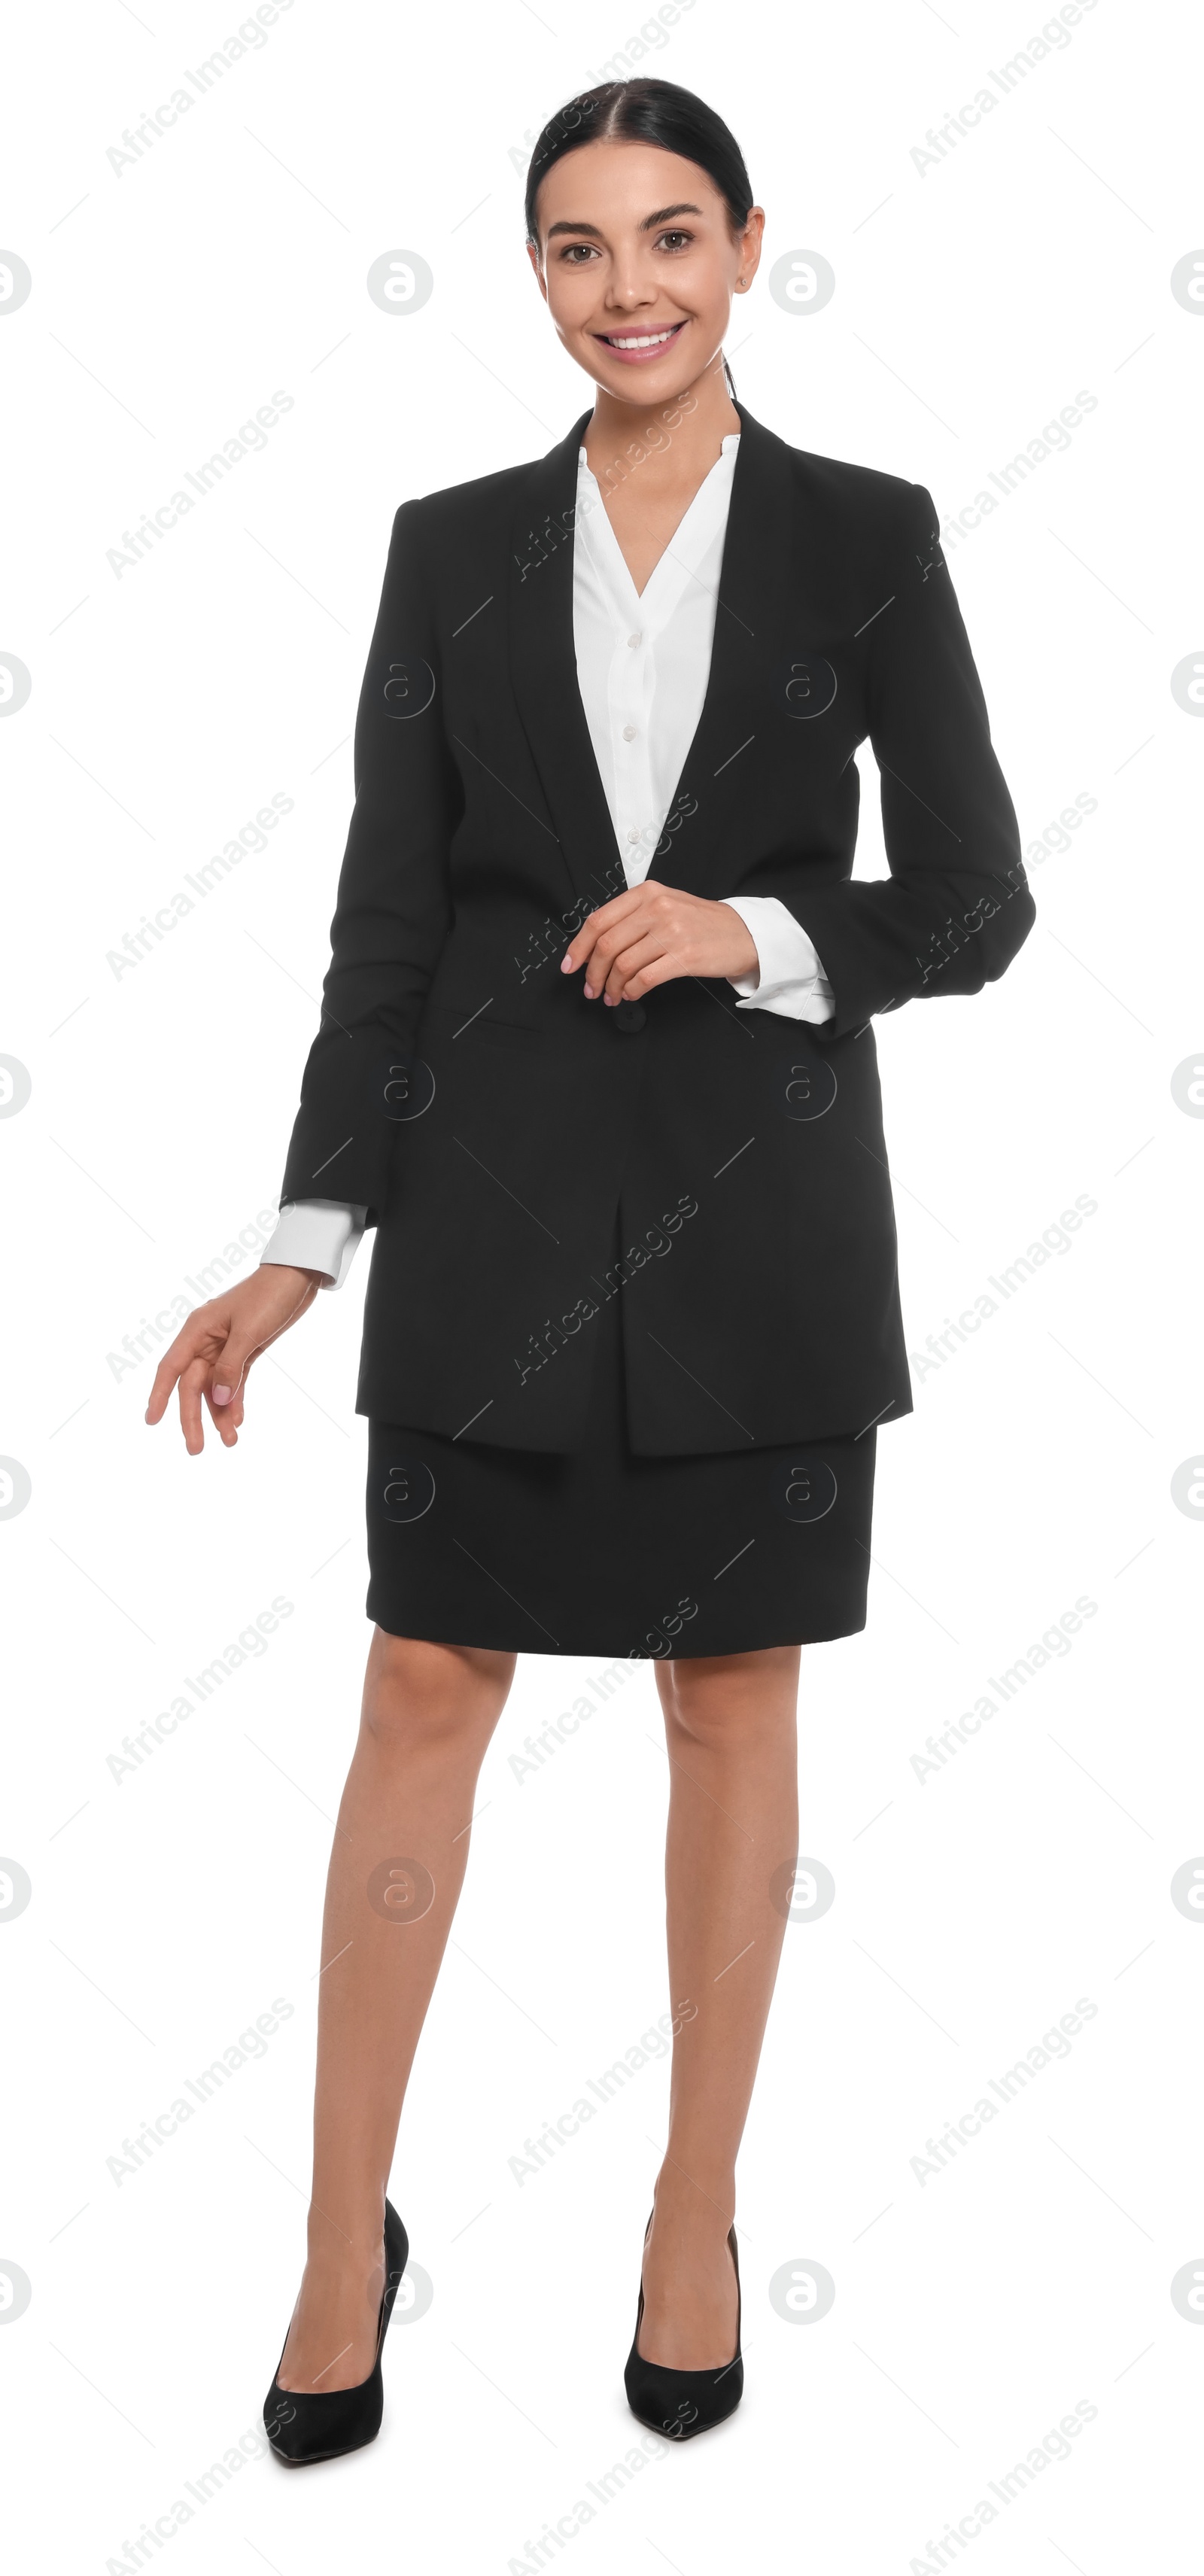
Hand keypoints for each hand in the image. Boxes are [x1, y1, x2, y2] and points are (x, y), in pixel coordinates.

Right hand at [144, 1264, 323, 1454]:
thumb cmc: (269, 1295)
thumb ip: (230, 1367)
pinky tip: (238, 1422)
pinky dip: (235, 1402)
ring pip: (214, 1389)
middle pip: (193, 1386)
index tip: (152, 1420)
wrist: (297, 1277)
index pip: (172, 1368)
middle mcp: (206, 1340)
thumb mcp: (249, 1332)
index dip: (160, 1395)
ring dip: (219, 1415)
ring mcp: (225, 1348)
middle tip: (196, 1449)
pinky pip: (233, 1383)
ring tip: (229, 1442)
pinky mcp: (244, 1352)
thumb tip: (215, 1399)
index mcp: (198, 1329)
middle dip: (194, 1418)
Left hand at [561, 884, 757, 1005]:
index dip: (578, 947)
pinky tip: (631, 994)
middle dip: (593, 973)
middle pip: (607, 945)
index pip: (599, 920)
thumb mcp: (665, 905)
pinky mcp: (684, 956)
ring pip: (623, 964)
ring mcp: (671, 932)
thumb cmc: (701, 923)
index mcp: (647, 893)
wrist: (743, 933)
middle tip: (591, 989)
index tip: (570, 966)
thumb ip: (632, 917)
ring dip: (612, 986)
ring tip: (611, 996)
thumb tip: (594, 945)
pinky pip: (644, 979)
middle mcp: (657, 908)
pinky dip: (631, 991)